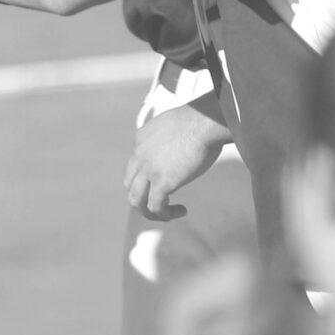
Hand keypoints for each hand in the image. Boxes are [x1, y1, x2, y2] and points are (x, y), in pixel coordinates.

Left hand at [125, 102, 230, 220]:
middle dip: (142, 196)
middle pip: (130, 184)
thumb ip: (169, 139)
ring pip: (135, 199)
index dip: (145, 177)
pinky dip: (166, 214)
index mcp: (141, 139)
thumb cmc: (200, 120)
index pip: (134, 164)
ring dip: (149, 210)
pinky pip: (155, 207)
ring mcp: (148, 169)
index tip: (164, 181)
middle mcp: (139, 155)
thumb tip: (179, 148)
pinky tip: (181, 210)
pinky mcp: (162, 182)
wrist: (204, 121)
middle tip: (162, 201)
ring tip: (167, 213)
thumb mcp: (174, 126)